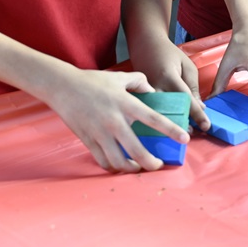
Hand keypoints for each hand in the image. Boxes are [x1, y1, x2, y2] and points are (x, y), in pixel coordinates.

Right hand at [41, 66, 189, 171]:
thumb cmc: (92, 81)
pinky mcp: (88, 141)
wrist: (62, 87)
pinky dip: (113, 167)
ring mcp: (100, 133)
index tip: (185, 139)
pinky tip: (120, 165)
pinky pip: (103, 161)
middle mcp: (114, 121)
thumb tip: (152, 92)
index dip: (170, 130)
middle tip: (158, 165)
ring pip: (118, 162)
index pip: (153, 119)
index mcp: (125, 104)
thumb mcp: (119, 77)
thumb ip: (139, 82)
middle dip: (151, 163)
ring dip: (132, 169)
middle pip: (137, 150)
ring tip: (139, 167)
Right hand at [128, 34, 209, 130]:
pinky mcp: (139, 95)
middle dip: (181, 123)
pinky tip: (164, 127)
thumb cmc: (170, 54)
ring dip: (169, 124)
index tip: (207, 126)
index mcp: (169, 76)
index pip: (186, 99)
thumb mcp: (187, 65)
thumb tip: (200, 108)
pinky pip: (149, 110)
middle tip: (192, 133)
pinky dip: (157, 119)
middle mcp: (155, 86)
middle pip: (169, 110)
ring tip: (180, 133)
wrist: (146, 45)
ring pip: (157, 113)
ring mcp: (144, 91)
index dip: (197, 114)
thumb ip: (193, 86)